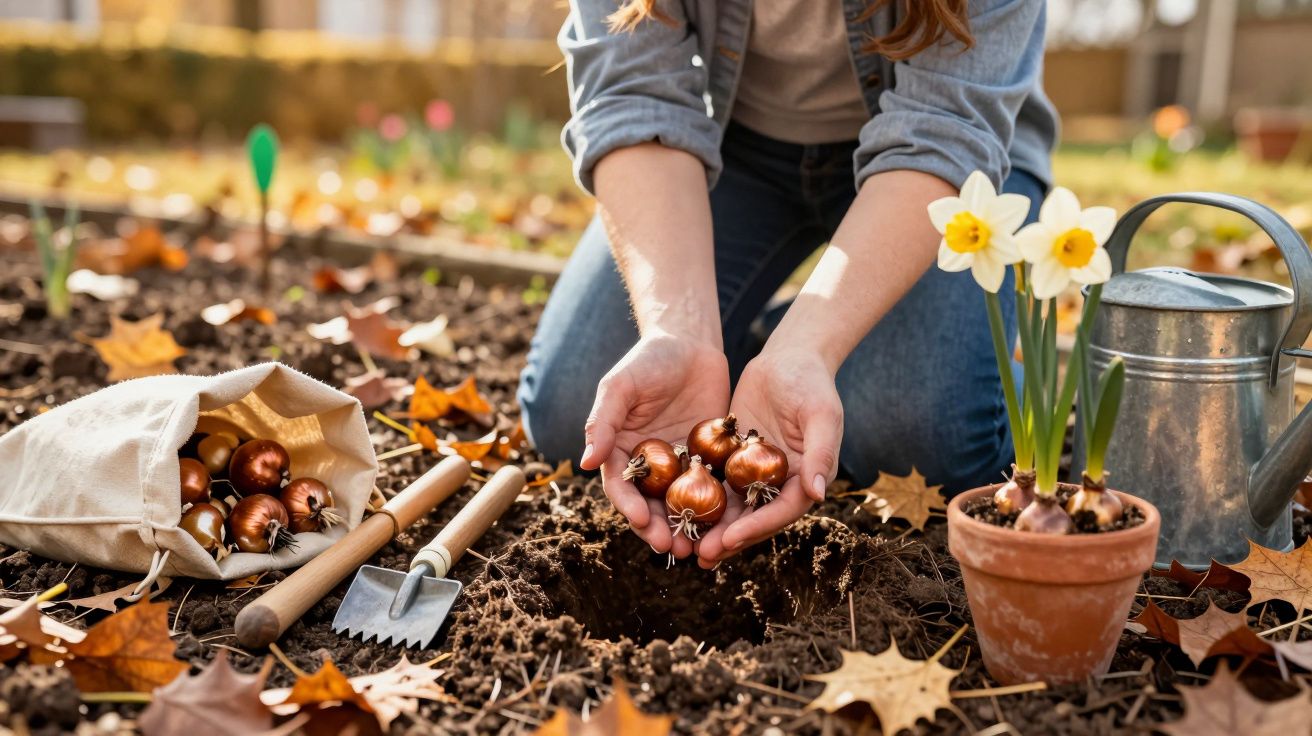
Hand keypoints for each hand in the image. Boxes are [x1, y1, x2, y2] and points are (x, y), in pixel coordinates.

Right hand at [580, 332, 730, 557]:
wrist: (690, 343)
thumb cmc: (648, 360)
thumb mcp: (620, 386)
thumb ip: (602, 422)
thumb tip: (585, 462)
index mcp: (620, 451)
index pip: (621, 487)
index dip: (629, 507)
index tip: (641, 521)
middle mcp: (648, 465)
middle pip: (650, 505)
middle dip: (659, 529)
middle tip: (673, 547)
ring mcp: (679, 465)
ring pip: (681, 504)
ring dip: (687, 528)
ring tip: (699, 549)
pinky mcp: (708, 460)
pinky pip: (712, 488)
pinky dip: (717, 509)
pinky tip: (727, 525)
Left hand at [695, 348, 842, 567]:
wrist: (790, 357)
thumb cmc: (812, 383)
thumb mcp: (821, 414)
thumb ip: (820, 453)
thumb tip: (817, 494)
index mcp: (806, 479)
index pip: (780, 512)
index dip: (756, 528)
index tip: (729, 539)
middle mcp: (780, 482)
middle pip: (754, 519)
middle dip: (728, 538)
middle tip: (701, 555)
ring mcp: (755, 472)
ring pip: (732, 507)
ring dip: (711, 527)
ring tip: (686, 546)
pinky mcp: (734, 458)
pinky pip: (716, 482)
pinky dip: (698, 497)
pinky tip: (674, 510)